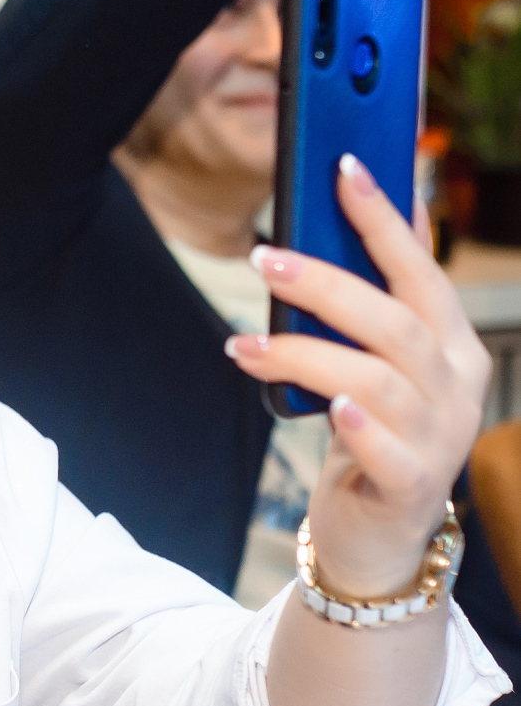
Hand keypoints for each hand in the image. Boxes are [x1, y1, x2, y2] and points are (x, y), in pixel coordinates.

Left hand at [225, 156, 490, 598]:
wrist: (377, 538)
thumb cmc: (371, 436)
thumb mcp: (376, 362)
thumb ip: (379, 298)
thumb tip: (371, 210)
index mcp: (453, 344)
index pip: (421, 269)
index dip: (383, 217)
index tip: (343, 167)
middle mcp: (459, 386)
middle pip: (396, 321)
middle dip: (328, 283)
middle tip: (265, 257)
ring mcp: (442, 439)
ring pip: (377, 380)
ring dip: (307, 354)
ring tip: (245, 345)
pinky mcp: (413, 488)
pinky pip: (390, 453)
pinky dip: (358, 426)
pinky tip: (325, 406)